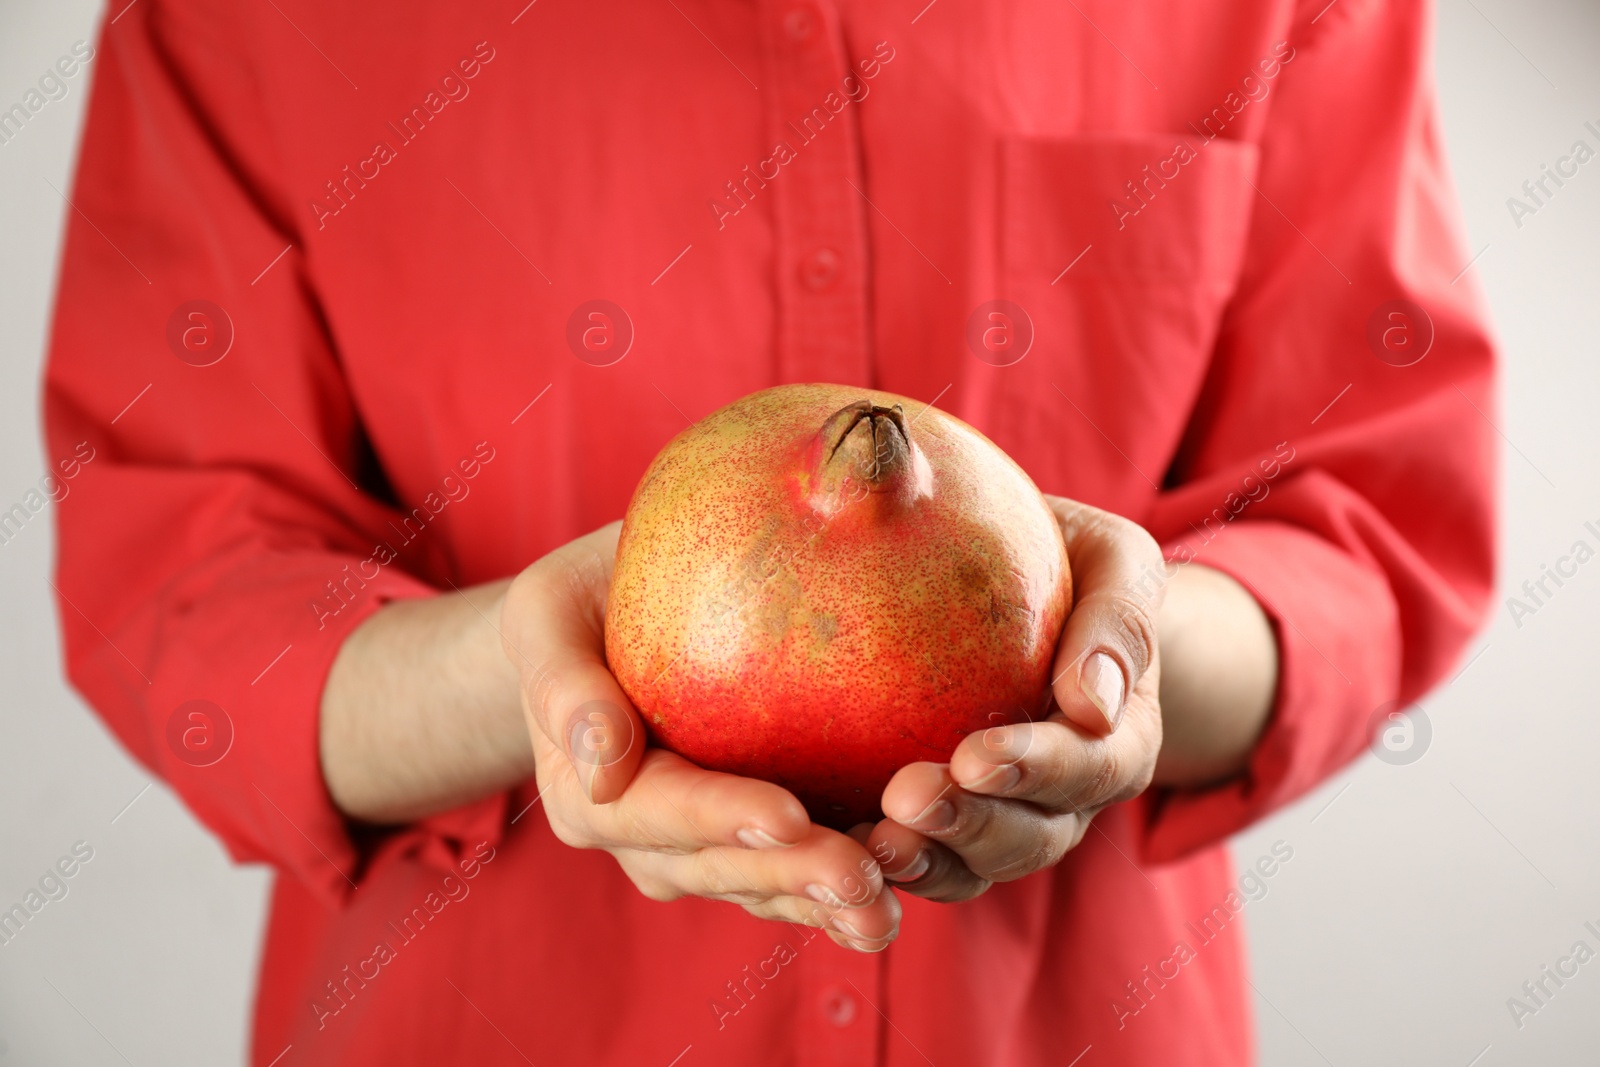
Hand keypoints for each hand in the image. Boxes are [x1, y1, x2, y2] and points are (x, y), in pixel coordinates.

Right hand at [500, 522, 902, 951]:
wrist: (597, 626)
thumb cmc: (576, 606)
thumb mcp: (546, 614)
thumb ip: (564, 682)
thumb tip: (601, 756)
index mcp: (590, 791)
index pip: (661, 808)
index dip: (723, 817)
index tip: (789, 816)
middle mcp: (641, 840)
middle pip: (719, 866)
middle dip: (790, 875)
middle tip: (862, 876)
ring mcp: (694, 853)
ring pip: (761, 889)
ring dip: (822, 904)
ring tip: (886, 911)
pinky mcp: (745, 847)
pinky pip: (790, 880)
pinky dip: (835, 898)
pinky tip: (896, 901)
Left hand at [860, 497, 1165, 901]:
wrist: (1025, 577)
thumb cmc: (1071, 558)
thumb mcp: (1114, 561)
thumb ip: (1117, 616)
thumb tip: (1092, 702)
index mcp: (1118, 739)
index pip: (1092, 768)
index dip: (1037, 770)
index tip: (975, 757)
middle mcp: (1068, 797)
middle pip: (1033, 836)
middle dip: (972, 824)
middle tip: (907, 798)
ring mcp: (1007, 819)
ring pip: (976, 864)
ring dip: (928, 857)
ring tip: (875, 839)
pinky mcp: (945, 825)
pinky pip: (924, 861)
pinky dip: (888, 866)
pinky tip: (839, 847)